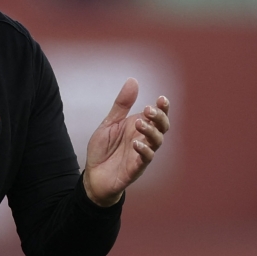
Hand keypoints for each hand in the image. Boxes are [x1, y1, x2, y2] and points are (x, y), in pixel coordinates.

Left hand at [83, 78, 170, 206]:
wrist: (93, 175)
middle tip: (148, 110)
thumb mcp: (110, 123)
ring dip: (151, 131)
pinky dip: (144, 150)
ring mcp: (142, 154)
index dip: (163, 107)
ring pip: (157, 141)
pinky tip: (136, 143)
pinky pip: (145, 158)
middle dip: (159, 117)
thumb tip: (133, 80)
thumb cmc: (104, 149)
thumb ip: (122, 104)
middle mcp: (144, 139)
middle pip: (162, 127)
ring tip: (139, 123)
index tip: (161, 98)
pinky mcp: (136, 167)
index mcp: (139, 127)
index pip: (158, 115)